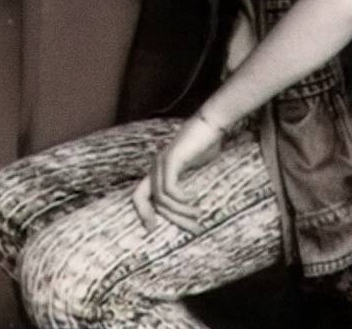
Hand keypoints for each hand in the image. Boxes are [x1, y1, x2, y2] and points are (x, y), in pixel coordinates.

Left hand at [130, 115, 224, 232]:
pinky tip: (191, 200)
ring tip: (198, 214)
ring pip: (161, 198)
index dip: (143, 213)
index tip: (152, 228)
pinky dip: (179, 199)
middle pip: (150, 201)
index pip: (139, 195)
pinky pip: (169, 188)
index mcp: (158, 170)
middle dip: (169, 218)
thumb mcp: (195, 167)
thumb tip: (194, 203)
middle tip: (191, 229)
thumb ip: (188, 182)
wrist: (211, 123)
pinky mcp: (172, 159)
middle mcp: (155, 166)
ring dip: (180, 211)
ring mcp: (162, 162)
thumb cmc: (206, 143)